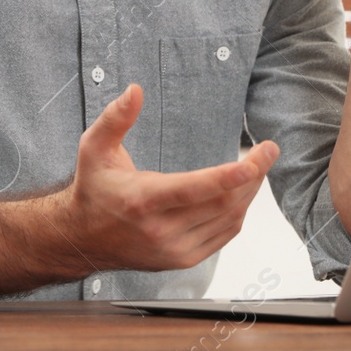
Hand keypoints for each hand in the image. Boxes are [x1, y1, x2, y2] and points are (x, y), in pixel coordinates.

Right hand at [60, 83, 278, 271]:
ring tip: (258, 167)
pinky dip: (239, 211)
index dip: (229, 177)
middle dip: (253, 175)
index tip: (255, 161)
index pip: (192, 189)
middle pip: (221, 203)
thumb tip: (135, 91)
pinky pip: (224, 234)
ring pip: (229, 219)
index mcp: (141, 200)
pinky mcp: (184, 259)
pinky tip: (241, 192)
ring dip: (249, 192)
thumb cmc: (94, 189)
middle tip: (268, 152)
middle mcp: (160, 230)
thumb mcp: (94, 147)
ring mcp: (174, 249)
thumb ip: (116, 118)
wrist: (82, 239)